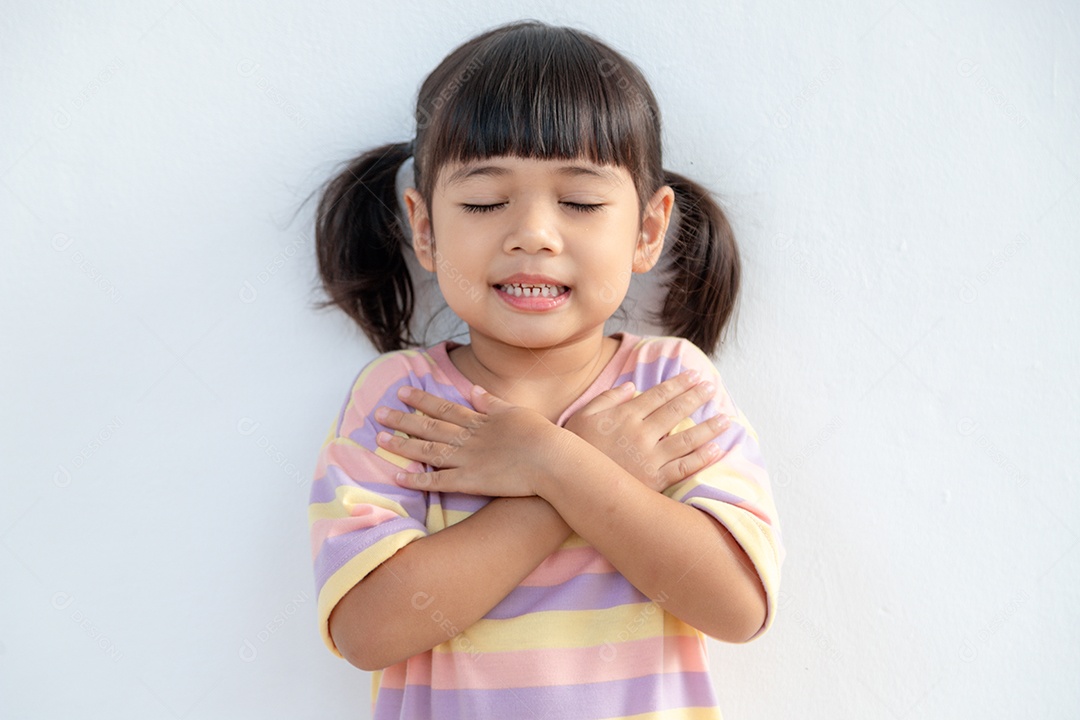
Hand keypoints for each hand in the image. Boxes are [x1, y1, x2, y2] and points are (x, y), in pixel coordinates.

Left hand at [374, 385, 560, 495]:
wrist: (552, 459)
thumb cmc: (540, 435)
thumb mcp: (514, 411)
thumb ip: (491, 402)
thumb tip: (473, 389)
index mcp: (479, 420)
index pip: (444, 408)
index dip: (421, 400)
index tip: (402, 392)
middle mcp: (468, 437)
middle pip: (429, 426)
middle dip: (402, 420)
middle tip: (379, 414)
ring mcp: (467, 459)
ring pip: (427, 450)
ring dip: (402, 445)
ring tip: (379, 440)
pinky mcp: (470, 481)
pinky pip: (438, 481)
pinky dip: (417, 478)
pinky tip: (399, 476)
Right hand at [563, 370, 729, 491]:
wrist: (570, 484)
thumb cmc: (574, 448)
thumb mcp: (582, 415)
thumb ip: (607, 398)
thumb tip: (631, 386)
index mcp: (625, 415)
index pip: (659, 395)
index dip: (678, 384)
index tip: (694, 376)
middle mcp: (641, 433)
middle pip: (675, 411)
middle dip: (696, 397)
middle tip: (712, 388)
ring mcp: (650, 458)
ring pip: (687, 439)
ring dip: (709, 427)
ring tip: (726, 419)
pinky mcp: (654, 480)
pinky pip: (684, 467)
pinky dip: (702, 458)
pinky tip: (716, 449)